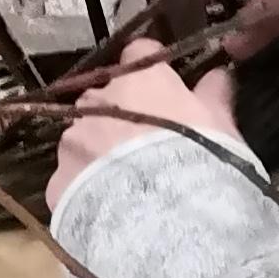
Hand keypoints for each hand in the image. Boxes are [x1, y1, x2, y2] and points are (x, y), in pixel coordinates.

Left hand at [50, 37, 252, 207]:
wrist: (164, 223)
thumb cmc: (200, 165)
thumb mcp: (221, 128)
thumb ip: (214, 95)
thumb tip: (219, 73)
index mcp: (141, 81)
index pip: (139, 54)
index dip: (148, 71)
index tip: (160, 88)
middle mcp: (98, 101)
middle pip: (103, 96)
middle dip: (117, 113)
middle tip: (141, 145)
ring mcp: (72, 140)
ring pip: (81, 136)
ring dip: (95, 150)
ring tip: (120, 183)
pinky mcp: (57, 180)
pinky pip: (68, 178)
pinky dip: (82, 188)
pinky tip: (103, 209)